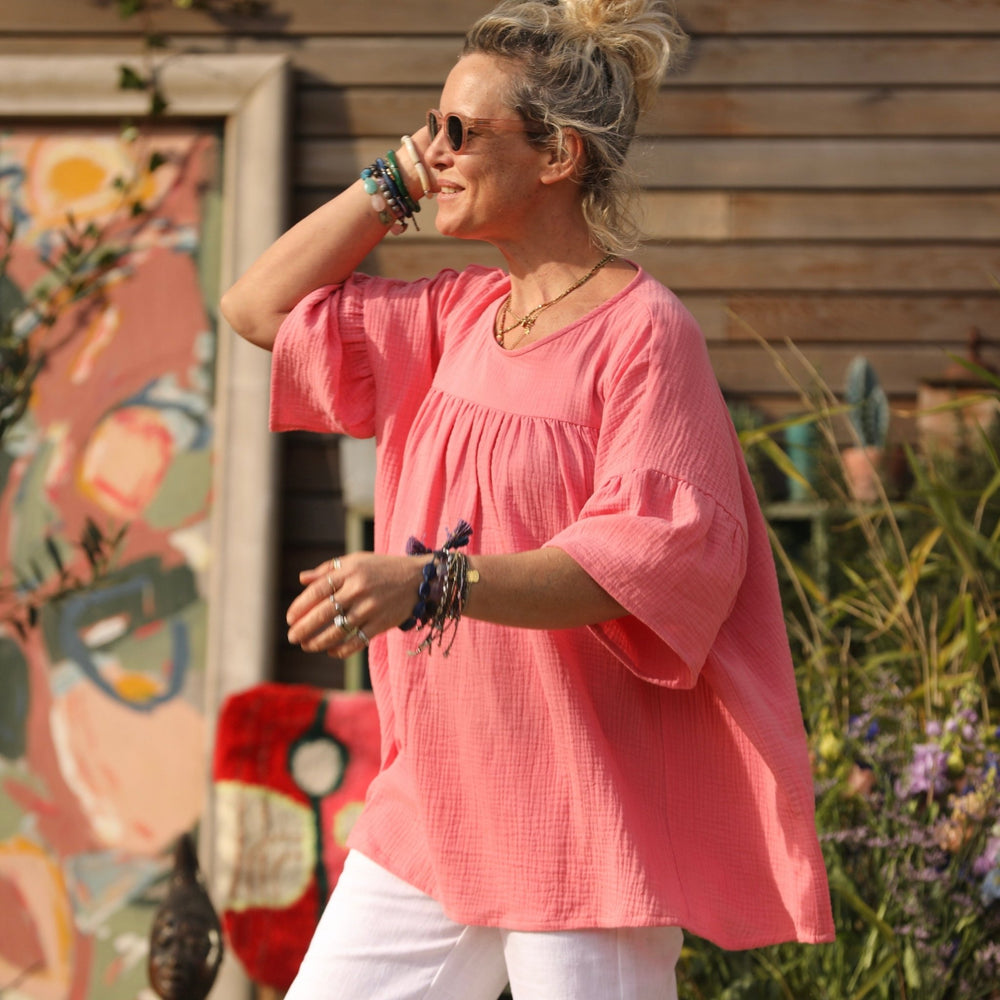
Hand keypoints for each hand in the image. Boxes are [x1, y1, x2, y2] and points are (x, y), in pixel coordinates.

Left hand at [286, 552, 425, 656]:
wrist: (419, 579)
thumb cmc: (382, 568)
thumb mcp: (356, 561)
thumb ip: (328, 570)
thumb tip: (302, 579)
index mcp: (350, 571)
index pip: (318, 590)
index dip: (300, 606)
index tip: (289, 618)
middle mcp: (359, 589)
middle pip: (324, 612)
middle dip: (304, 628)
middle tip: (292, 637)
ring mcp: (371, 607)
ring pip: (338, 630)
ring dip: (318, 641)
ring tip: (307, 646)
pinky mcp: (382, 623)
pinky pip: (357, 641)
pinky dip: (341, 649)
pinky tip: (331, 651)